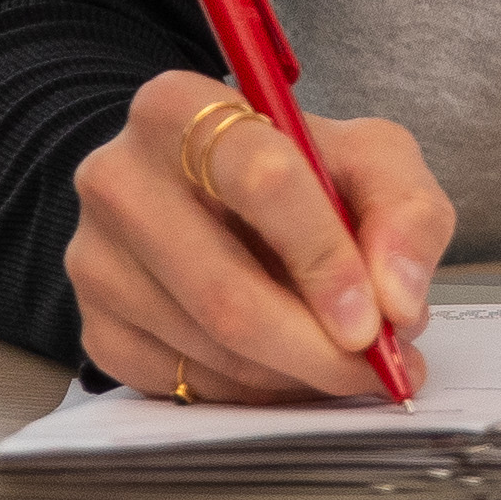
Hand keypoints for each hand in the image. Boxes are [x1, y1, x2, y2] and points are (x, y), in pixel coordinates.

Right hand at [68, 70, 450, 404]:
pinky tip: (284, 367)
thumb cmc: (292, 172)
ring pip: (211, 348)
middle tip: (377, 370)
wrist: (204, 195)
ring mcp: (95, 259)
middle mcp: (117, 178)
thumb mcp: (366, 158)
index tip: (374, 319)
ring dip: (295, 374)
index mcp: (179, 107)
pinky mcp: (95, 327)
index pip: (262, 181)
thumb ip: (405, 211)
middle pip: (227, 291)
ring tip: (339, 358)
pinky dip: (253, 392)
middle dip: (318, 348)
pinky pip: (184, 386)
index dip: (326, 259)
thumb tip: (398, 300)